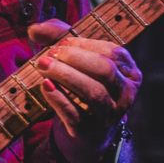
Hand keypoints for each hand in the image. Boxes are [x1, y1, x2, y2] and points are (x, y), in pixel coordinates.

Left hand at [27, 18, 141, 162]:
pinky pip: (76, 115)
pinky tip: (45, 86)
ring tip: (43, 65)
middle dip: (76, 58)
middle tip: (50, 53)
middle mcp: (125, 94)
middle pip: (106, 71)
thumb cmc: (82, 87)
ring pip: (94, 93)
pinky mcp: (90, 131)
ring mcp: (110, 115)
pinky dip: (59, 99)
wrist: (85, 133)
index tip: (61, 42)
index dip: (85, 45)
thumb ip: (59, 38)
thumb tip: (34, 29)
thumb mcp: (77, 59)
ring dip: (66, 76)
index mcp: (129, 72)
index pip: (113, 52)